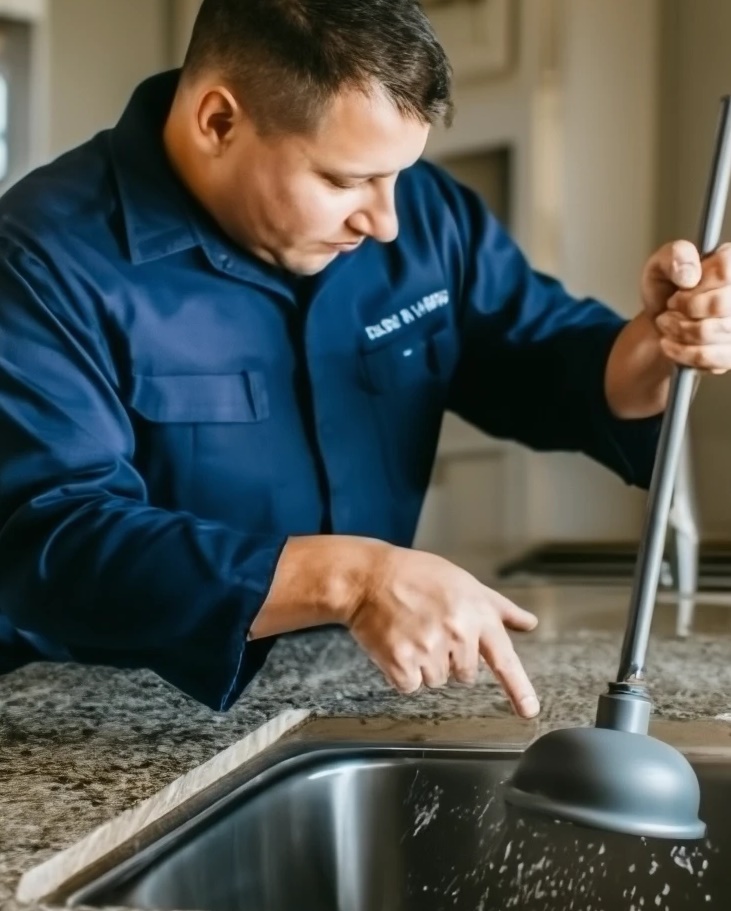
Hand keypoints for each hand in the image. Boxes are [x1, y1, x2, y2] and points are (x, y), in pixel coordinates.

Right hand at [346, 543, 539, 717]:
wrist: (369, 577)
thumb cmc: (418, 576)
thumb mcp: (465, 583)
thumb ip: (499, 608)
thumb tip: (529, 624)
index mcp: (477, 613)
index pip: (504, 658)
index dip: (519, 689)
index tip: (529, 711)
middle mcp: (457, 632)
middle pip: (465, 675)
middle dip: (450, 658)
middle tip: (431, 628)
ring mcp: (428, 648)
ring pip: (436, 681)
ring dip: (424, 664)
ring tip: (411, 631)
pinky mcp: (401, 662)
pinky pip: (410, 685)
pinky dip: (402, 671)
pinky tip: (397, 644)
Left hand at [641, 240, 730, 374]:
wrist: (663, 325)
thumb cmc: (667, 291)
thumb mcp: (660, 266)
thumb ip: (674, 256)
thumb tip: (689, 274)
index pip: (726, 270)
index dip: (697, 284)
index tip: (681, 289)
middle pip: (719, 305)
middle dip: (685, 308)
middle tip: (671, 307)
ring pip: (710, 332)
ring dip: (678, 329)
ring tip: (667, 323)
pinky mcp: (730, 354)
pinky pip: (707, 357)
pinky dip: (681, 351)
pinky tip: (670, 343)